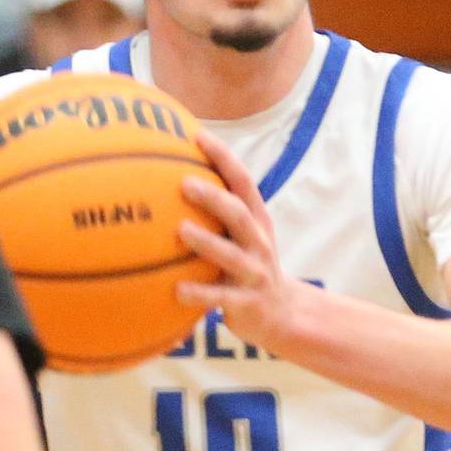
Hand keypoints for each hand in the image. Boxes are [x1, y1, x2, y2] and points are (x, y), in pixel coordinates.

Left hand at [176, 131, 309, 349]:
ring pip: (230, 255)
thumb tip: (167, 178)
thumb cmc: (248, 265)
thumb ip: (216, 211)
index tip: (198, 135)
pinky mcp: (246, 303)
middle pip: (239, 214)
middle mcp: (258, 242)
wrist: (284, 314)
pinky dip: (199, 294)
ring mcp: (254, 273)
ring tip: (180, 231)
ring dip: (206, 242)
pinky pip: (220, 298)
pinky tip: (175, 291)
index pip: (242, 182)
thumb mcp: (241, 236)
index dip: (223, 158)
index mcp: (256, 221)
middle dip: (214, 197)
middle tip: (184, 183)